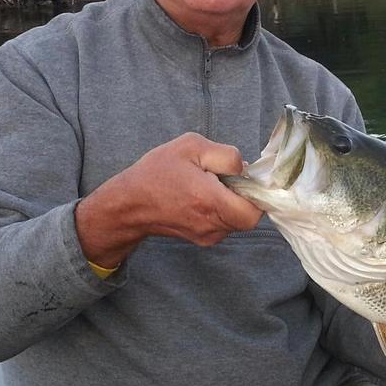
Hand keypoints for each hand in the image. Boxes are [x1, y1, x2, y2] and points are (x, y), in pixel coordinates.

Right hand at [76, 133, 262, 265]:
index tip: (244, 179)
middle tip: (225, 179)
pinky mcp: (202, 239)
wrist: (128, 205)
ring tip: (209, 186)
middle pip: (248, 216)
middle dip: (244, 197)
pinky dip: (221, 210)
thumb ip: (226, 155)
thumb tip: (245, 169)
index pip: (253, 212)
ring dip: (232, 203)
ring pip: (237, 220)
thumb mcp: (191, 147)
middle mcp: (211, 225)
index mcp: (209, 202)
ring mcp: (207, 236)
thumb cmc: (156, 172)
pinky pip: (224, 224)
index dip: (256, 194)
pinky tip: (202, 196)